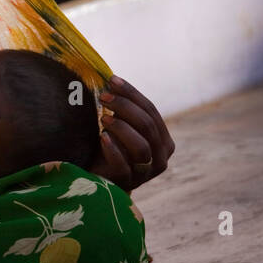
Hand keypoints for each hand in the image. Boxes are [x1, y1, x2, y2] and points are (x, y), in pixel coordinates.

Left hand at [91, 75, 174, 190]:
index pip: (151, 111)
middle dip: (125, 107)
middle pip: (148, 126)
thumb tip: (112, 79)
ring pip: (141, 146)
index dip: (132, 94)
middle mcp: (160, 158)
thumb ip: (124, 111)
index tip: (112, 80)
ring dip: (121, 127)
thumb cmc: (109, 149)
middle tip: (103, 96)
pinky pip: (123, 165)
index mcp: (163, 141)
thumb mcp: (121, 128)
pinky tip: (101, 137)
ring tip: (102, 118)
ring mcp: (145, 173)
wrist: (98, 181)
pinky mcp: (127, 183)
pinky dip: (113, 149)